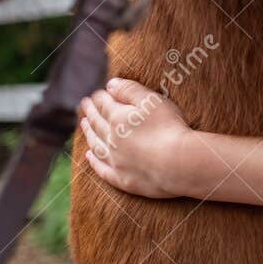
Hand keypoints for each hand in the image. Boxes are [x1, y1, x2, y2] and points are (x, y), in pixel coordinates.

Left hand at [80, 78, 199, 199]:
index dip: (99, 97)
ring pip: (96, 145)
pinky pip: (102, 169)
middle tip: (84, 104)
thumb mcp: (152, 101)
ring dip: (89, 134)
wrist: (178, 164)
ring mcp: (115, 160)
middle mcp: (111, 139)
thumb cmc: (169, 128)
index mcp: (118, 118)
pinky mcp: (122, 179)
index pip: (104, 104)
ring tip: (84, 125)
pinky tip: (89, 156)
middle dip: (90, 112)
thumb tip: (110, 84)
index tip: (96, 93)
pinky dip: (94, 162)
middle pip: (97, 123)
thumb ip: (130, 90)